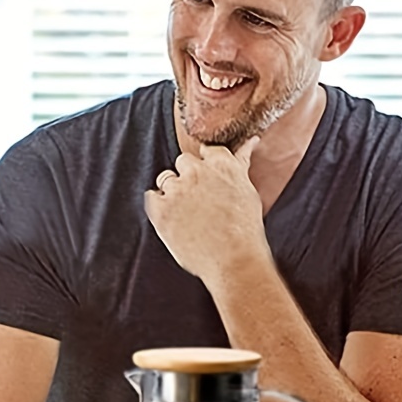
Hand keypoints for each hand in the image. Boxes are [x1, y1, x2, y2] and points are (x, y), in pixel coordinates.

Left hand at [144, 140, 267, 285]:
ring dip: (173, 192)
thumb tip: (250, 141)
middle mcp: (197, 171)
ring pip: (166, 179)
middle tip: (198, 201)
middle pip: (183, 162)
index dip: (206, 167)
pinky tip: (173, 220)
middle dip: (188, 177)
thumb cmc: (245, 230)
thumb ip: (241, 164)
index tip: (208, 180)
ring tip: (187, 215)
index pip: (206, 150)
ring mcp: (177, 189)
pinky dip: (159, 206)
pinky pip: (151, 197)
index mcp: (222, 164)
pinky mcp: (160, 208)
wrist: (234, 260)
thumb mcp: (248, 190)